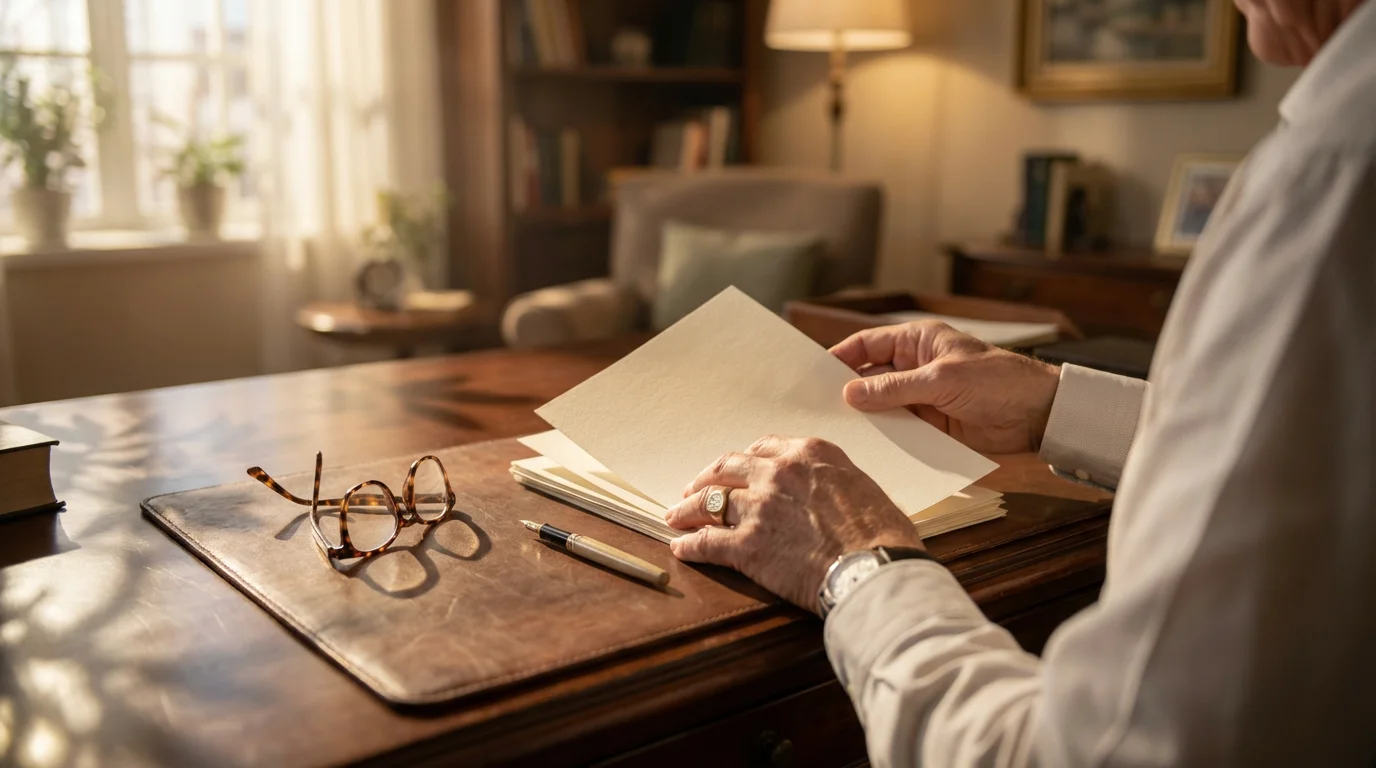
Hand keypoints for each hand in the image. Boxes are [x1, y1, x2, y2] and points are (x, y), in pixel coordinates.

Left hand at [665, 435, 922, 613]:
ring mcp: (758, 507)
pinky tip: (681, 548)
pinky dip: (690, 545)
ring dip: (689, 510)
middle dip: (707, 479)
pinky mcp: (746, 545)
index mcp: (808, 454)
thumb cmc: (883, 535)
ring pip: (709, 502)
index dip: (742, 461)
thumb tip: (823, 494)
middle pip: (727, 469)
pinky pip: (706, 541)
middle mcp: (778, 473)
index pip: (762, 448)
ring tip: (676, 516)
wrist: (875, 569)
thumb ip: (830, 482)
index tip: (734, 469)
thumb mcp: (861, 487)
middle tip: (695, 488)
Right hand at [830, 321, 1060, 453]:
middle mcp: (914, 366)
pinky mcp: (929, 424)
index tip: (813, 377)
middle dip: (847, 391)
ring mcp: (920, 397)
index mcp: (916, 341)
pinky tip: (865, 447)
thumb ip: (894, 388)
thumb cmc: (997, 381)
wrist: (1038, 415)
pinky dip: (884, 436)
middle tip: (816, 409)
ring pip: (881, 405)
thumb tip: (850, 393)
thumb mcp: (941, 380)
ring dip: (865, 417)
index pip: (867, 345)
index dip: (840, 358)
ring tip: (835, 431)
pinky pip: (898, 428)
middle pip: (869, 376)